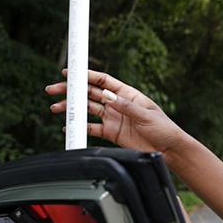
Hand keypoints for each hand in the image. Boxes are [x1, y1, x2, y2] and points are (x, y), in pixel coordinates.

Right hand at [46, 69, 185, 155]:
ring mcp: (113, 118)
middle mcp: (117, 104)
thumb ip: (126, 107)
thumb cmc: (164, 128)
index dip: (86, 75)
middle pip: (90, 93)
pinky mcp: (111, 132)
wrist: (168, 149)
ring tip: (55, 107)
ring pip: (87, 109)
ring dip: (72, 107)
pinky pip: (91, 128)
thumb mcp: (147, 115)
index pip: (103, 81)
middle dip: (72, 90)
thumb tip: (108, 96)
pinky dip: (79, 126)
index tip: (70, 72)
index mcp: (127, 94)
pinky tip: (68, 125)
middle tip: (54, 89)